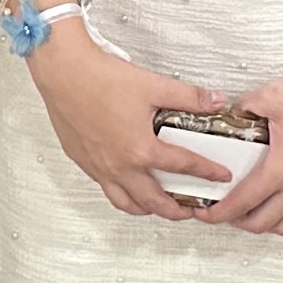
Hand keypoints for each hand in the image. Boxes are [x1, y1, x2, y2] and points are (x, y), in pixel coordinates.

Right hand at [22, 22, 230, 223]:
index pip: (183, 167)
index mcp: (141, 149)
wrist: (63, 72)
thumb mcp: (153, 86)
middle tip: (191, 210)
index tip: (219, 177)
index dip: (206, 173)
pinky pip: (105, 188)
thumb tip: (215, 101)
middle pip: (154, 201)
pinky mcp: (82, 161)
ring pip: (126, 203)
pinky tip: (125, 183)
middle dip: (177, 210)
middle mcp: (120, 165)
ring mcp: (99, 167)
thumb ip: (189, 97)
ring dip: (147, 209)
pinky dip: (121, 194)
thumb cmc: (100, 79)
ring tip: (158, 206)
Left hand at [209, 63, 282, 238]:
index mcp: (280, 171)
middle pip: (260, 223)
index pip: (240, 203)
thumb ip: (246, 105)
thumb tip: (235, 111)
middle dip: (235, 222)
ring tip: (252, 212)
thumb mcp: (274, 95)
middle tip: (224, 211)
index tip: (203, 212)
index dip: (217, 212)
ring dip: (264, 224)